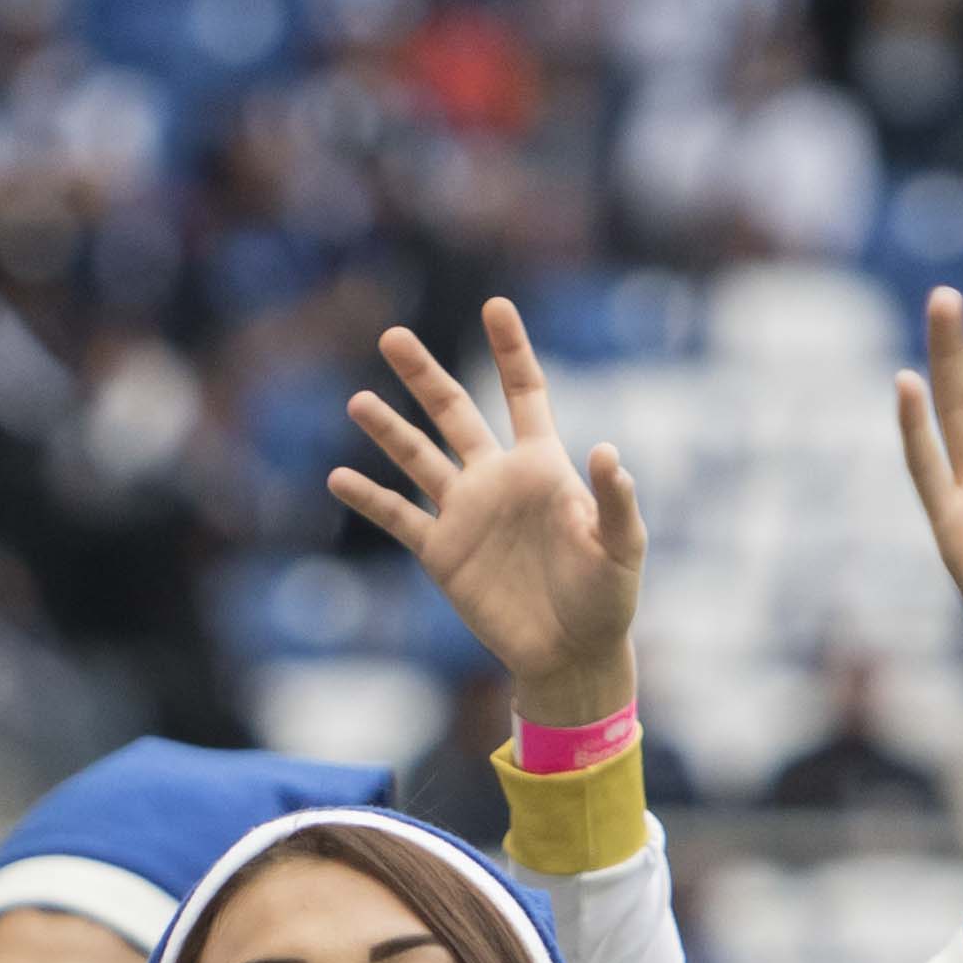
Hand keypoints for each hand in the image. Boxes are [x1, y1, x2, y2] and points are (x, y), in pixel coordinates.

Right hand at [329, 299, 642, 718]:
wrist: (571, 655)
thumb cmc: (606, 598)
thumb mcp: (622, 546)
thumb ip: (614, 499)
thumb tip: (604, 451)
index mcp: (541, 465)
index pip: (523, 392)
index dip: (510, 350)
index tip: (494, 306)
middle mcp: (496, 479)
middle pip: (453, 412)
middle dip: (423, 375)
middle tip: (392, 335)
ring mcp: (465, 515)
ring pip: (418, 458)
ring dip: (388, 430)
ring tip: (358, 400)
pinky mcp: (443, 555)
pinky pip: (400, 519)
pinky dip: (371, 499)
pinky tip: (339, 478)